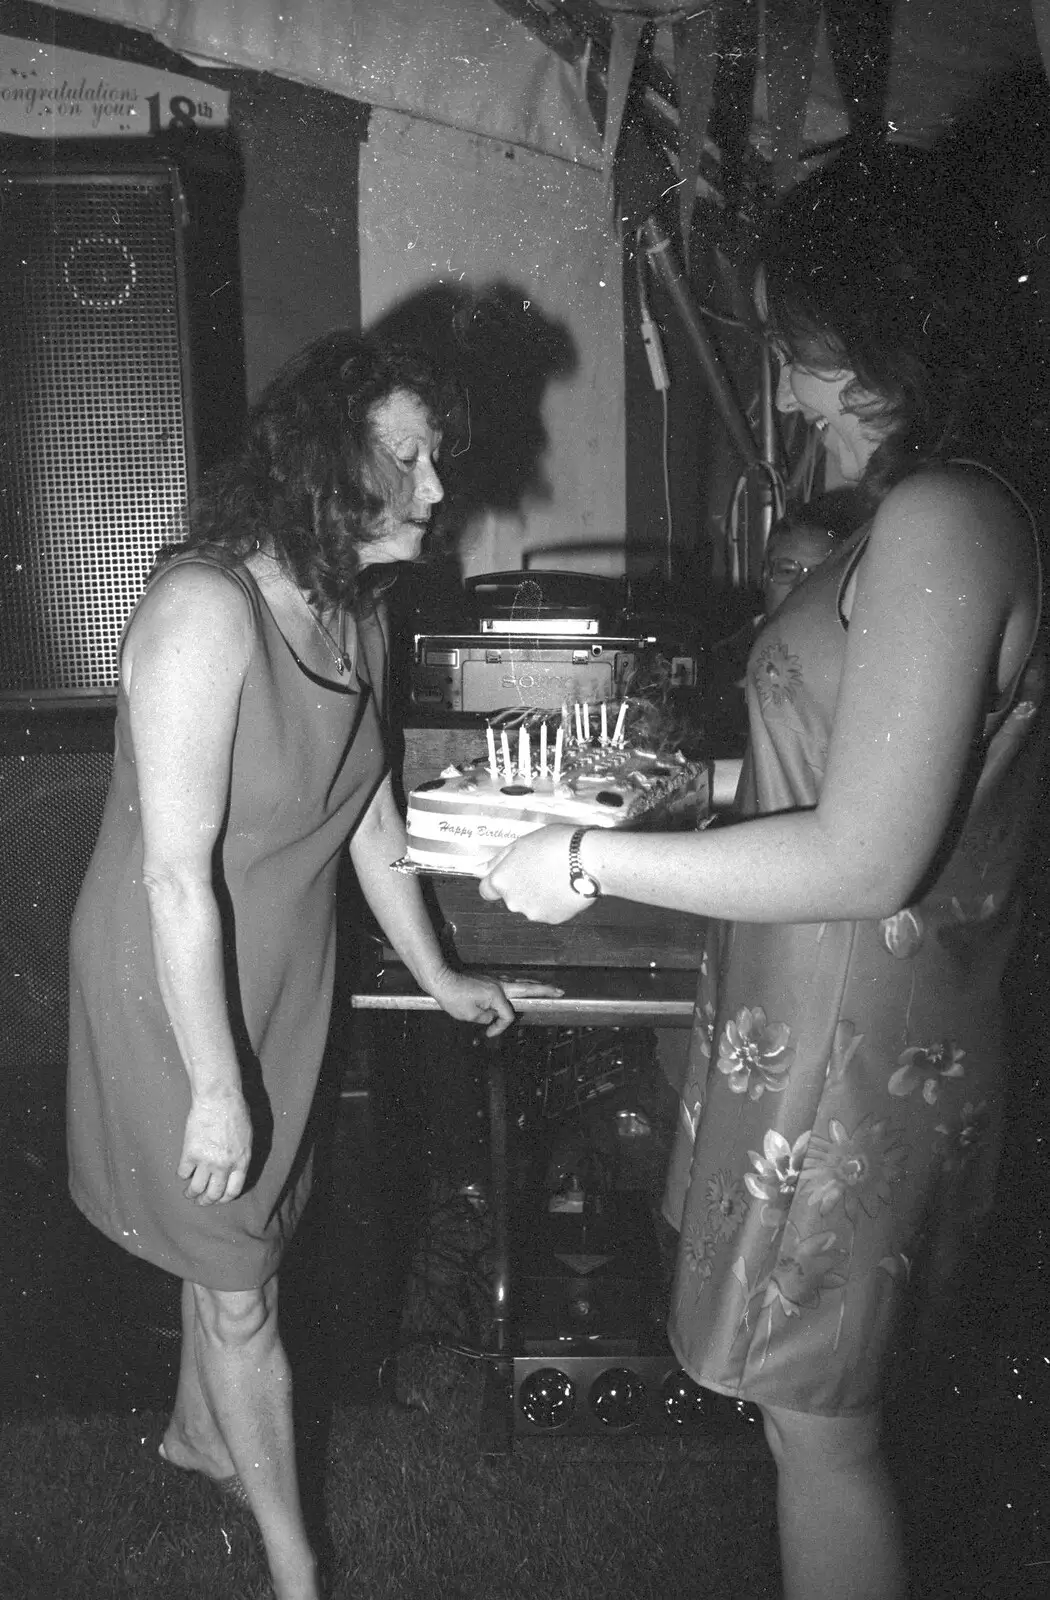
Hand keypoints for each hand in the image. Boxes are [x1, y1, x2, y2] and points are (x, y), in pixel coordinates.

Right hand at [178, 1089, 251, 1204]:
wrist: (219, 1098)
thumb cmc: (236, 1112)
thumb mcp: (246, 1137)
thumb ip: (240, 1155)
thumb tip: (233, 1169)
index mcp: (241, 1162)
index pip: (233, 1191)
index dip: (224, 1198)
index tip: (218, 1199)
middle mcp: (224, 1166)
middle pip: (214, 1194)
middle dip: (206, 1201)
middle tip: (201, 1201)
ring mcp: (206, 1161)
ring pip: (196, 1188)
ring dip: (191, 1194)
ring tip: (189, 1193)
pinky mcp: (190, 1153)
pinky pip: (183, 1173)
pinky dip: (182, 1175)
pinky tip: (183, 1172)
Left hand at [427, 968, 562, 1036]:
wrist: (441, 978)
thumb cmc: (453, 996)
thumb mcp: (469, 1015)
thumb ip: (487, 1018)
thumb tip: (492, 1016)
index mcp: (496, 994)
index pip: (508, 1015)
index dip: (500, 1027)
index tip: (487, 1033)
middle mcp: (499, 984)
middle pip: (528, 987)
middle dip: (546, 990)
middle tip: (560, 991)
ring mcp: (495, 980)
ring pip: (521, 982)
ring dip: (535, 986)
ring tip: (548, 988)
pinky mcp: (490, 979)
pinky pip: (510, 983)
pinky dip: (520, 985)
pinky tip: (523, 986)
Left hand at [479, 826, 584, 923]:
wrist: (588, 860)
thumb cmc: (555, 845)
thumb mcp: (521, 843)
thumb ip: (498, 860)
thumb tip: (477, 870)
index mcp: (502, 881)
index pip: (487, 890)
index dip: (498, 881)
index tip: (511, 872)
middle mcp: (513, 901)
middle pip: (511, 897)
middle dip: (522, 885)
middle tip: (540, 867)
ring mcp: (534, 912)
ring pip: (531, 904)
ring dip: (538, 894)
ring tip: (557, 875)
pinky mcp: (554, 919)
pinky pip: (549, 910)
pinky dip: (554, 902)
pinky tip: (566, 886)